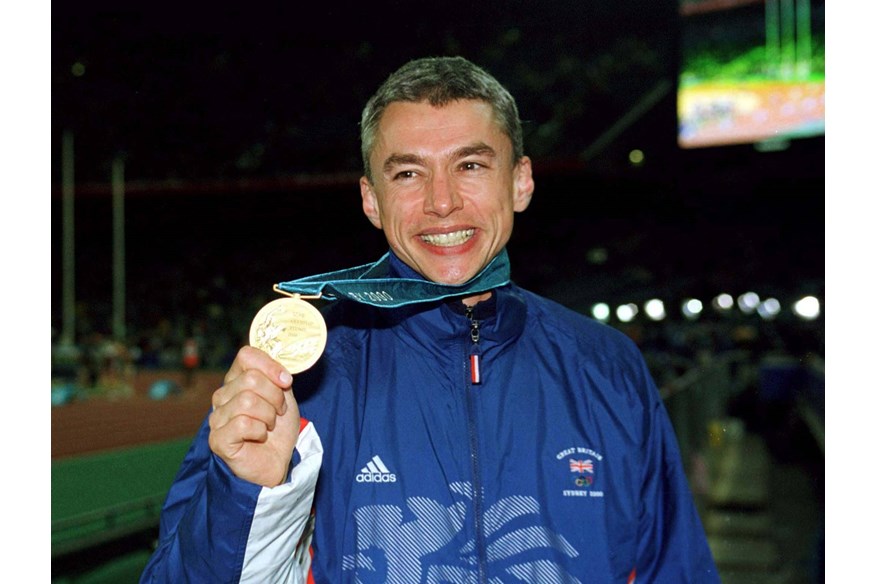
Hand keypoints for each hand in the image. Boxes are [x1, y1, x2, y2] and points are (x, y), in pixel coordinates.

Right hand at [208, 346, 299, 486]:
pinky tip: (259, 437)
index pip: (246, 355)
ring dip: (268, 415)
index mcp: (236, 380)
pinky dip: (259, 431)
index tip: (286, 381)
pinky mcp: (218, 439)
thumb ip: (277, 377)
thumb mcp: (284, 396)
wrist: (278, 462)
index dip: (270, 366)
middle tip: (278, 412)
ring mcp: (217, 417)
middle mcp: (222, 396)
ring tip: (269, 426)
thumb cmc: (278, 429)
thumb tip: (279, 368)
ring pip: (247, 400)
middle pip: (251, 379)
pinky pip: (242, 423)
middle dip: (275, 396)